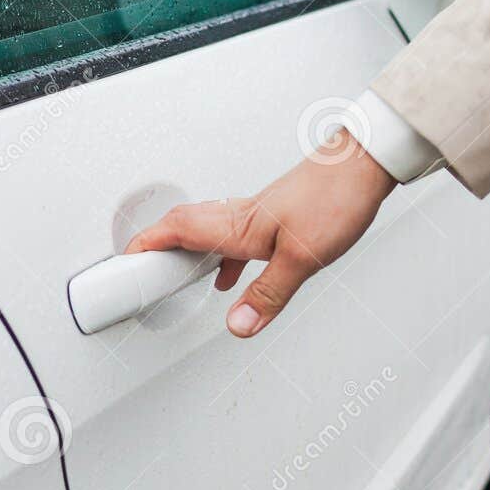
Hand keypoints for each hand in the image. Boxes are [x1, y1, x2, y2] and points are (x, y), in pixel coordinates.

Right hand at [125, 131, 396, 337]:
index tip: (124, 260)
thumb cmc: (337, 198)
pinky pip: (237, 235)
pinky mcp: (276, 212)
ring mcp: (258, 212)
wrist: (366, 163)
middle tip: (141, 267)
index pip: (177, 230)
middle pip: (185, 226)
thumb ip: (267, 296)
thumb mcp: (303, 259)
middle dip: (158, 245)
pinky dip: (225, 254)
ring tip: (179, 275)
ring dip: (189, 249)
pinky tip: (235, 272)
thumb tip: (237, 325)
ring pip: (210, 230)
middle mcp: (242, 215)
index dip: (146, 244)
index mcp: (239, 225)